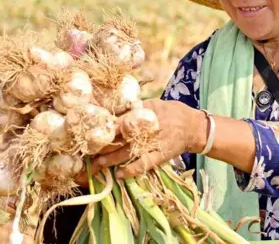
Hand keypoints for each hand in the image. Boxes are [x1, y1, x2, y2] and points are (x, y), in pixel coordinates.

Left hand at [75, 99, 206, 183]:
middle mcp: (143, 131)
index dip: (101, 130)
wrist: (193, 127)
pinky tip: (119, 175)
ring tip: (96, 165)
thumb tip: (116, 107)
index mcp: (141, 116)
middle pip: (117, 140)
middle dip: (101, 147)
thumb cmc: (172, 112)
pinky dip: (131, 170)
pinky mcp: (159, 157)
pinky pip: (143, 165)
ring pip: (126, 154)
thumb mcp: (154, 104)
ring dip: (110, 160)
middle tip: (85, 153)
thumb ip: (136, 107)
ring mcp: (151, 145)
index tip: (87, 134)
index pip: (116, 123)